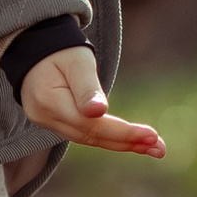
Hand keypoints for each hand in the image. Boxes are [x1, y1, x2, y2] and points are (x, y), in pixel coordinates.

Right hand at [19, 43, 163, 159]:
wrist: (36, 47)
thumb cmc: (61, 50)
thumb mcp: (78, 61)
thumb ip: (87, 87)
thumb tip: (98, 113)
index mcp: (49, 101)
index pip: (91, 125)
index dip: (122, 132)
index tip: (152, 136)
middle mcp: (44, 117)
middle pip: (90, 136)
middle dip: (127, 142)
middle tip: (160, 149)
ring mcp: (46, 123)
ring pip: (87, 138)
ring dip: (121, 143)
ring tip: (152, 147)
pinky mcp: (54, 123)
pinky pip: (83, 133)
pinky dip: (107, 137)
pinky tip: (129, 141)